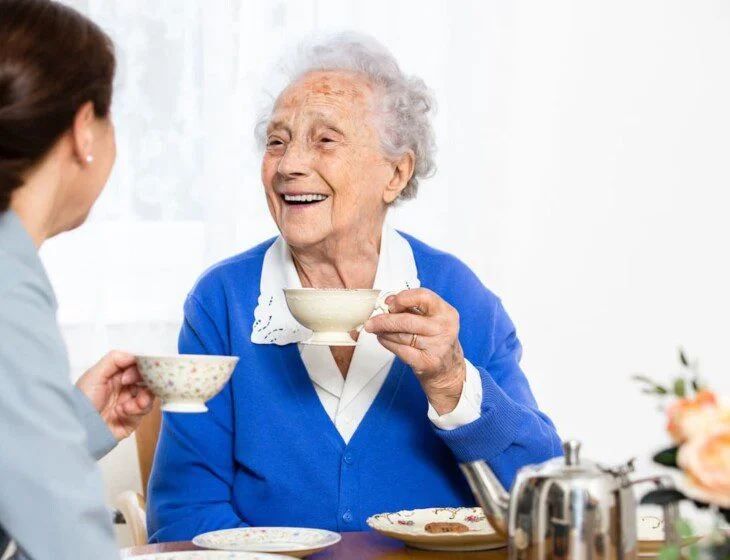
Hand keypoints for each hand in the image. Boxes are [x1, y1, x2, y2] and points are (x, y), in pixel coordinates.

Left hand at [75, 351, 154, 440]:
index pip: (137, 365)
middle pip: (147, 379)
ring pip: (149, 394)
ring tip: (132, 403)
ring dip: (143, 396)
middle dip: (145, 380)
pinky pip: (145, 410)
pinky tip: (123, 410)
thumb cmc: (82, 401)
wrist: (80, 427)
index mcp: (116, 376)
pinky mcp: (134, 418)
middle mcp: (125, 388)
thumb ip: (115, 359)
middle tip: (130, 384)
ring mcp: (130, 403)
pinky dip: (136, 409)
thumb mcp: (94, 374)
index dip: (141, 365)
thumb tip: (135, 355)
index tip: (136, 369)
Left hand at [364, 288, 466, 414]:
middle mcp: (444, 328)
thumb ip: (413, 307)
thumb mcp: (433, 319)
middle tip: (371, 321)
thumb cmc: (437, 340)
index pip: (423, 296)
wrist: (448, 369)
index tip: (389, 303)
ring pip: (401, 336)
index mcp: (446, 312)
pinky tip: (383, 339)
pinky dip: (387, 343)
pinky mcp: (427, 362)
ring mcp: (437, 346)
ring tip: (376, 329)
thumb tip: (389, 300)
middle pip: (406, 320)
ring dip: (383, 332)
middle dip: (384, 320)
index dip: (402, 298)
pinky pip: (400, 350)